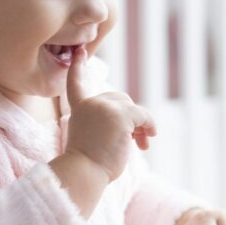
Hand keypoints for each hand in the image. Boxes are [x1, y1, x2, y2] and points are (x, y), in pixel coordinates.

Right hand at [63, 46, 156, 181]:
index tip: (79, 52)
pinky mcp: (121, 114)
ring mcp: (105, 106)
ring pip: (133, 108)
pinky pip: (144, 116)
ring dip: (141, 125)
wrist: (84, 172)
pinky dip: (149, 127)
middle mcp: (90, 103)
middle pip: (119, 99)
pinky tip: (148, 140)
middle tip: (135, 140)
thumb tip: (136, 125)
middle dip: (130, 117)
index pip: (76, 83)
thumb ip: (104, 123)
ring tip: (142, 143)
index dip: (78, 67)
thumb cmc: (88, 164)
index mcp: (79, 109)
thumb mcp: (91, 137)